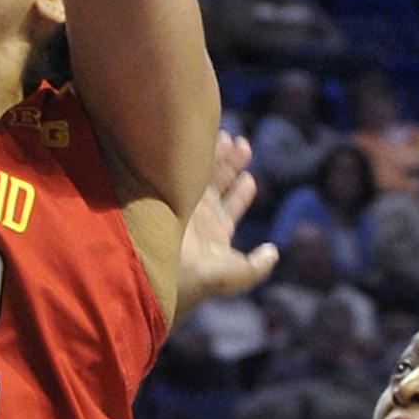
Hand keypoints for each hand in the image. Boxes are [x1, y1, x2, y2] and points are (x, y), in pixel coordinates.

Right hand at [177, 132, 278, 323]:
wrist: (145, 280)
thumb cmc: (187, 283)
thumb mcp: (227, 278)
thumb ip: (253, 268)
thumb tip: (273, 252)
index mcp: (215, 237)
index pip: (232, 206)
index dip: (242, 190)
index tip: (250, 175)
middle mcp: (198, 221)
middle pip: (218, 185)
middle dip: (230, 164)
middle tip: (241, 142)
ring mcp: (180, 207)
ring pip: (201, 176)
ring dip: (215, 157)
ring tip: (226, 136)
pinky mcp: (163, 199)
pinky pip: (182, 173)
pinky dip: (193, 160)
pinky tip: (197, 145)